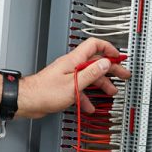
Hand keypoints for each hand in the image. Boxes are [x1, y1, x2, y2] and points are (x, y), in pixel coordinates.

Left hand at [17, 38, 131, 118]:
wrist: (28, 100)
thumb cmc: (45, 92)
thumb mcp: (74, 84)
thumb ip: (91, 73)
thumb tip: (105, 63)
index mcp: (74, 60)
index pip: (94, 45)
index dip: (108, 49)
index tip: (118, 56)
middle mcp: (71, 65)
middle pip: (95, 62)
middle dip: (110, 68)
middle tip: (122, 74)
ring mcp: (68, 75)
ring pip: (89, 77)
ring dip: (101, 84)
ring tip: (111, 92)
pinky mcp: (64, 86)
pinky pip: (80, 88)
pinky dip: (87, 96)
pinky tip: (90, 105)